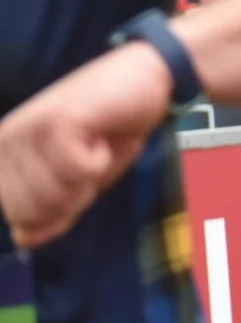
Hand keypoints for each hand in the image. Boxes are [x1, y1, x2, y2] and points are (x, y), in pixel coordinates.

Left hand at [0, 43, 174, 247]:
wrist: (145, 84)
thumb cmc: (112, 131)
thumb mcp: (81, 181)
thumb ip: (52, 209)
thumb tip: (23, 238)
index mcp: (5, 155)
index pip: (17, 215)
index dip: (56, 211)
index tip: (77, 179)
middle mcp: (7, 141)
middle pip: (30, 209)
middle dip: (70, 198)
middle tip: (87, 164)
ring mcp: (29, 130)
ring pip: (51, 193)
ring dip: (86, 179)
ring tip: (94, 147)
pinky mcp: (57, 121)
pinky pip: (77, 171)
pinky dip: (100, 162)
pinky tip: (101, 138)